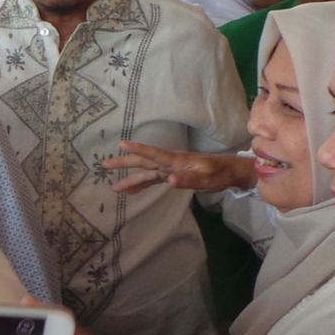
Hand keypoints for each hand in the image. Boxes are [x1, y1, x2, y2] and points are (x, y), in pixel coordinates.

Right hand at [103, 141, 255, 193]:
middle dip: (124, 162)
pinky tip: (132, 190)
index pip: (153, 154)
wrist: (230, 172)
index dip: (138, 150)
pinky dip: (141, 183)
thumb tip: (167, 180)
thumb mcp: (207, 179)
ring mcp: (170, 169)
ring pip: (145, 171)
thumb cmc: (220, 174)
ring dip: (130, 177)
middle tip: (104, 164)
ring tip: (114, 187)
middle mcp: (169, 163)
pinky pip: (152, 179)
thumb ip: (187, 179)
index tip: (121, 144)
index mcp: (176, 160)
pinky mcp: (172, 175)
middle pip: (143, 162)